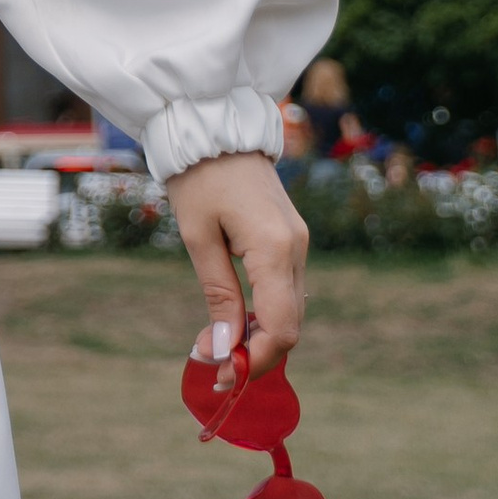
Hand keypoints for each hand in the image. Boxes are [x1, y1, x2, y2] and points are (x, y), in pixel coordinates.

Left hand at [170, 149, 309, 390]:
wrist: (215, 126)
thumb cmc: (200, 177)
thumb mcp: (199, 237)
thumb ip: (218, 295)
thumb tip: (225, 350)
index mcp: (275, 248)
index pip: (282, 327)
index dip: (256, 360)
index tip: (222, 373)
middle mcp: (297, 248)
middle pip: (290, 324)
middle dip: (256, 353)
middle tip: (213, 365)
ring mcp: (298, 242)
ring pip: (290, 309)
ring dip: (260, 334)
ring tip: (218, 343)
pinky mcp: (292, 237)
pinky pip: (286, 288)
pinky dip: (266, 311)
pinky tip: (237, 317)